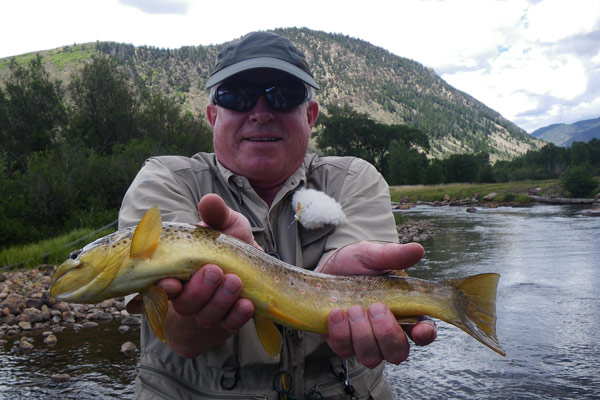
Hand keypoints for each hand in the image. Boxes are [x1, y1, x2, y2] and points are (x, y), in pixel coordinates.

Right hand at [156, 194, 256, 356]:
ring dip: (220, 301)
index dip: (164, 287)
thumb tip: (209, 200)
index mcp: (178, 273)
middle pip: (185, 304)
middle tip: (215, 271)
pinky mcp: (227, 324)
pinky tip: (247, 304)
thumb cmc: (229, 245)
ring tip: (235, 282)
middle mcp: (189, 297)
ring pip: (207, 317)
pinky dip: (238, 317)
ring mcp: (208, 314)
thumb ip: (216, 214)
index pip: (162, 286)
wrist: (252, 268)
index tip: (172, 282)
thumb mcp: (224, 225)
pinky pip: (230, 326)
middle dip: (199, 290)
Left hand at [320, 241, 436, 367]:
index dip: (425, 335)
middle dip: (386, 333)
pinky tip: (336, 313)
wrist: (329, 267)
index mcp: (406, 313)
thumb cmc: (358, 263)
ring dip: (362, 334)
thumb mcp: (375, 255)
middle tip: (375, 307)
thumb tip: (417, 249)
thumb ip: (394, 255)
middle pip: (397, 353)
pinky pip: (344, 349)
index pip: (424, 333)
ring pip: (371, 357)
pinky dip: (340, 333)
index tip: (420, 329)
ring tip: (354, 308)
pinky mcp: (343, 343)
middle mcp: (388, 333)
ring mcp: (365, 342)